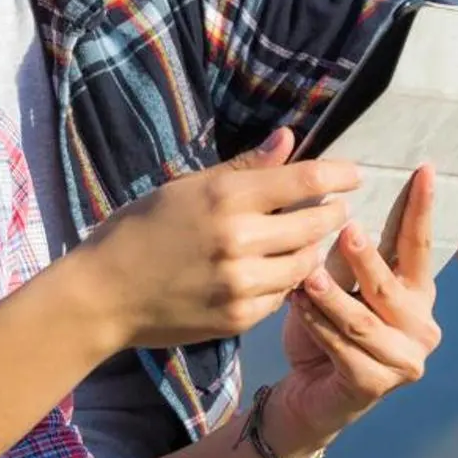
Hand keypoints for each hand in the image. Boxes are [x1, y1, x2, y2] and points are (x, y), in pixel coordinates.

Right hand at [73, 129, 359, 351]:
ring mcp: (242, 284)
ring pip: (306, 263)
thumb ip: (243, 168)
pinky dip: (288, 279)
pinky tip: (277, 268)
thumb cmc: (139, 230)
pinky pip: (284, 294)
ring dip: (314, 248)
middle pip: (315, 223)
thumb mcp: (186, 187)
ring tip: (308, 237)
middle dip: (332, 211)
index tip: (353, 173)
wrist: (104, 295)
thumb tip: (288, 139)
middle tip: (335, 206)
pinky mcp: (240, 318)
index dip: (338, 173)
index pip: (304, 180)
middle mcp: (239, 240)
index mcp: (225, 198)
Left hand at [263, 164, 442, 457]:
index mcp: (417, 293)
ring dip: (333, 295)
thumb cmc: (324, 328)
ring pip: (363, 320)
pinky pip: (343, 348)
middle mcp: (421, 326)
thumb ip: (344, 251)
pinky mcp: (375, 385)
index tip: (424, 170)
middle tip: (346, 227)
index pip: (420, 245)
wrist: (309, 394)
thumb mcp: (335, 282)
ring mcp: (404, 359)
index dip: (421, 209)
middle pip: (391, 284)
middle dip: (367, 257)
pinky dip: (317, 325)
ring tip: (308, 274)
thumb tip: (339, 200)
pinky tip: (296, 305)